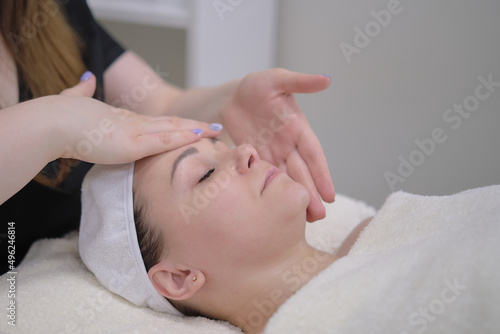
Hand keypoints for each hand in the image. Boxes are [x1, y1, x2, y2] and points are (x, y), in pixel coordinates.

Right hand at [58, 73, 220, 163]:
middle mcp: (132, 123)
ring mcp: (134, 132)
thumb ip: (82, 91)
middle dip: (194, 125)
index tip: (191, 125)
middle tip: (215, 127)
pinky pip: (164, 140)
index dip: (176, 124)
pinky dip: (184, 138)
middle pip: (170, 123)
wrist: (51, 123)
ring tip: (216, 131)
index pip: (156, 121)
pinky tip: (200, 136)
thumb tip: (88, 78)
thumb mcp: (74, 101)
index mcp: (121, 118)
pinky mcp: (132, 143)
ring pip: (173, 128)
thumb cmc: (58, 116)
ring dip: (196, 130)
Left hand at [222, 69, 334, 221]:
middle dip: (310, 194)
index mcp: (297, 128)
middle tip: (319, 216)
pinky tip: (276, 207)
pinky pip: (265, 178)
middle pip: (301, 173)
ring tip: (304, 219)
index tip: (330, 194)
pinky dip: (272, 192)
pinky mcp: (255, 159)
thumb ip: (300, 82)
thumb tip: (326, 79)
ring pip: (285, 180)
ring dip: (294, 197)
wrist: (231, 98)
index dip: (322, 174)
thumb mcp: (277, 80)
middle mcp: (288, 145)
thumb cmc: (256, 86)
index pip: (313, 154)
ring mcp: (272, 154)